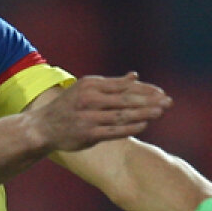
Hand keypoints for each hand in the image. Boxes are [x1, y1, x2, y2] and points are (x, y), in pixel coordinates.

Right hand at [29, 72, 171, 151]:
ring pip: (122, 114)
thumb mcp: (86, 90)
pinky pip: (113, 131)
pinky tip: (143, 125)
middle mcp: (90, 99)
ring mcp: (89, 117)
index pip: (124, 86)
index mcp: (91, 85)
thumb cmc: (69, 108)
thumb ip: (112, 85)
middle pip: (126, 99)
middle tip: (168, 102)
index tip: (161, 92)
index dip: (145, 89)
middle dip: (149, 100)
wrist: (43, 127)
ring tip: (161, 112)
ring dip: (144, 113)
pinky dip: (129, 127)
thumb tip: (135, 76)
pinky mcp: (88, 134)